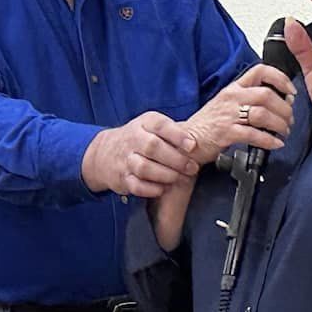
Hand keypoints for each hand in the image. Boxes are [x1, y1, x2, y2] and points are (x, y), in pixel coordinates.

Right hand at [82, 113, 199, 197]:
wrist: (105, 153)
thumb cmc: (139, 139)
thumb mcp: (152, 126)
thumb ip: (174, 132)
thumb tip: (206, 139)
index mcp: (144, 123)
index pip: (160, 125)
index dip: (177, 135)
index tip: (192, 145)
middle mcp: (133, 139)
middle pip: (153, 147)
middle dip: (176, 159)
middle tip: (192, 167)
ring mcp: (126, 159)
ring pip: (144, 167)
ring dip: (165, 174)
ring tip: (178, 178)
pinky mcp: (123, 178)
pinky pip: (136, 185)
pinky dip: (151, 189)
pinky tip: (163, 189)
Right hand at [182, 63, 295, 165]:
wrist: (186, 140)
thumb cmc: (208, 124)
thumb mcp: (226, 103)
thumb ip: (247, 99)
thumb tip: (275, 101)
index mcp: (234, 88)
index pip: (260, 71)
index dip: (280, 78)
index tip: (291, 91)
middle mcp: (232, 98)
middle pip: (267, 95)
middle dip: (285, 108)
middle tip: (289, 119)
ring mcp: (228, 115)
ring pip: (263, 114)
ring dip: (280, 124)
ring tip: (284, 132)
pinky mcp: (226, 133)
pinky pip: (254, 134)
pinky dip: (269, 140)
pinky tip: (276, 144)